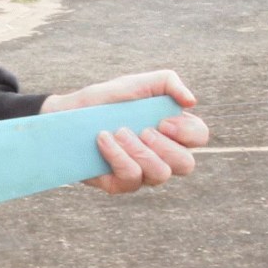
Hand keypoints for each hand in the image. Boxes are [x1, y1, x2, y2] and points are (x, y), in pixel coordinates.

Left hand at [41, 70, 209, 194]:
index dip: (188, 132)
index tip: (163, 120)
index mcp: (172, 131)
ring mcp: (142, 173)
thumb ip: (167, 82)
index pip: (199, 138)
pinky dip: (118, 156)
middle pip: (186, 164)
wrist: (68, 114)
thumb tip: (191, 101)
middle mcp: (162, 156)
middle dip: (165, 146)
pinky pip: (131, 179)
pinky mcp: (120, 184)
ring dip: (140, 151)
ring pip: (160, 175)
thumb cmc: (106, 100)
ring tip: (119, 131)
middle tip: (143, 129)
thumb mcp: (135, 83)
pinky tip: (104, 139)